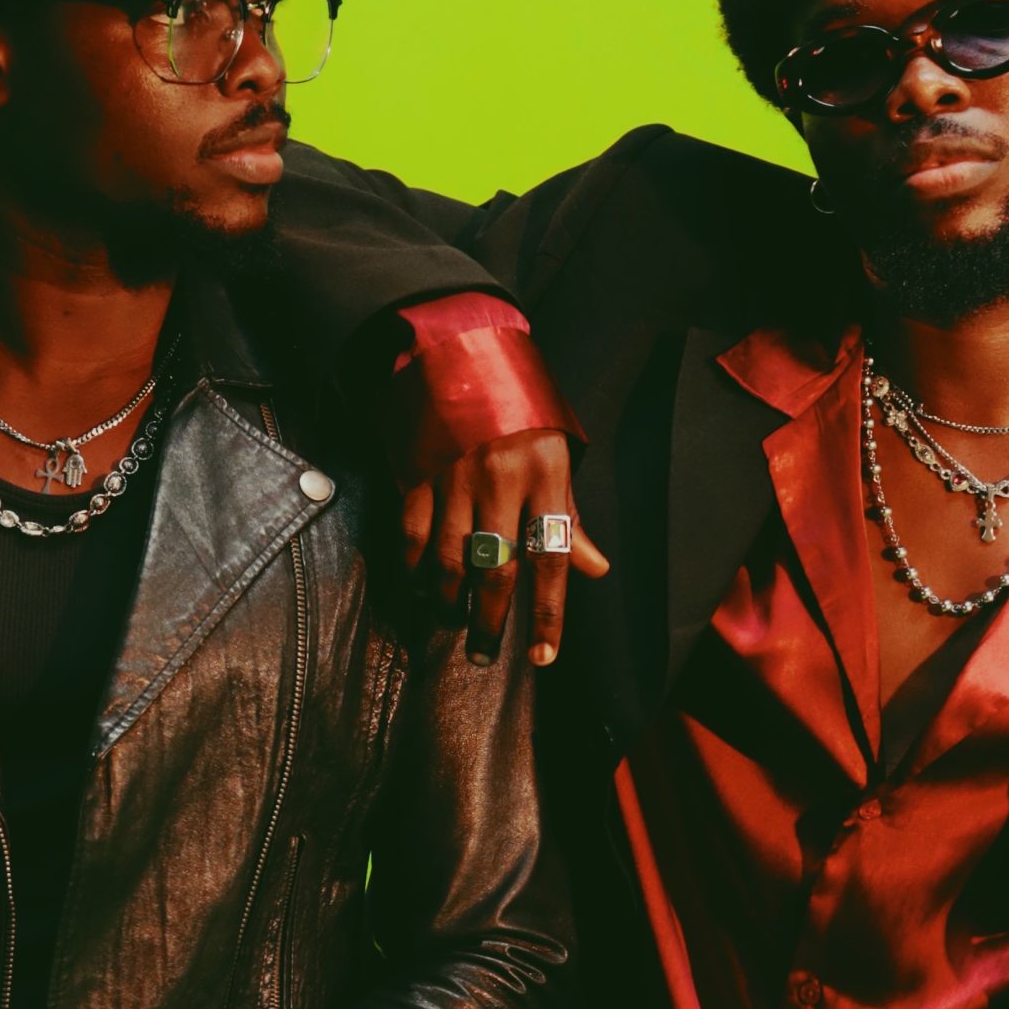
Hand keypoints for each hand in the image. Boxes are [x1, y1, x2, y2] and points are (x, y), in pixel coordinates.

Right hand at [402, 428, 609, 666]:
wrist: (462, 352)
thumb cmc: (520, 412)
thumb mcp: (558, 454)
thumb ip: (569, 515)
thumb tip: (595, 569)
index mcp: (545, 475)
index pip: (552, 557)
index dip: (548, 613)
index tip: (544, 656)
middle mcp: (500, 479)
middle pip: (497, 569)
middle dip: (490, 622)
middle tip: (483, 656)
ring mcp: (454, 476)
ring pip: (449, 559)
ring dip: (448, 600)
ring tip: (451, 620)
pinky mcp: (417, 471)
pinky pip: (414, 534)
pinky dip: (414, 567)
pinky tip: (418, 585)